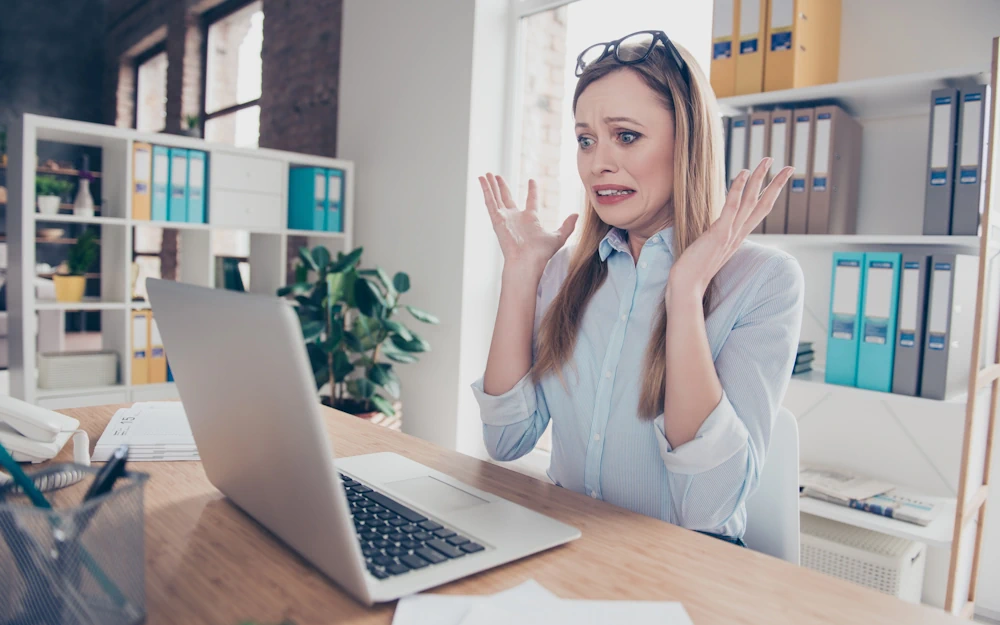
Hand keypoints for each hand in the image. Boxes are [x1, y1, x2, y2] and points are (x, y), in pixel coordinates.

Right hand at [479, 173, 578, 273]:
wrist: (527, 261)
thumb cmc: (541, 254)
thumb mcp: (558, 237)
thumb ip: (568, 226)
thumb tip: (576, 215)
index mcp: (530, 220)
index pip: (530, 201)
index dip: (532, 190)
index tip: (532, 180)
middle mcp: (515, 218)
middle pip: (507, 198)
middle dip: (502, 187)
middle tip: (497, 176)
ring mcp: (505, 218)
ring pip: (496, 197)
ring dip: (491, 185)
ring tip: (486, 174)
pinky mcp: (497, 219)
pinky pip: (490, 201)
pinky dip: (485, 190)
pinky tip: (482, 180)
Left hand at [666, 158, 793, 305]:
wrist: (687, 288)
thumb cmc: (693, 270)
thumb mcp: (710, 250)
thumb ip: (717, 238)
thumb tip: (715, 231)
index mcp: (738, 238)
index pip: (759, 213)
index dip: (771, 195)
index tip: (779, 181)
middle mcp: (738, 235)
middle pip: (763, 205)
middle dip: (776, 184)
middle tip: (789, 167)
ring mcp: (730, 234)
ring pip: (750, 201)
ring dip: (759, 179)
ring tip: (767, 160)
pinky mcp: (719, 234)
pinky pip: (731, 207)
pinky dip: (738, 189)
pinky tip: (742, 172)